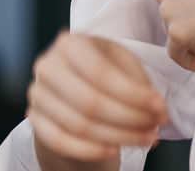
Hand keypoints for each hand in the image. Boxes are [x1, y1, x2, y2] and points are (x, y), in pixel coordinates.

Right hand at [27, 32, 166, 163]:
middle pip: (89, 101)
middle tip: (155, 129)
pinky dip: (90, 150)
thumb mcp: (122, 65)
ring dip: (119, 137)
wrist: (73, 87)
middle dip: (129, 120)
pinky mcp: (34, 118)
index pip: (99, 73)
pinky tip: (115, 150)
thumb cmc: (103, 72)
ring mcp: (37, 93)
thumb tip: (157, 110)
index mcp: (69, 43)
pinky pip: (60, 141)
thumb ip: (139, 82)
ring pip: (78, 125)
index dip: (132, 95)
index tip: (160, 108)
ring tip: (145, 139)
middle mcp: (47, 66)